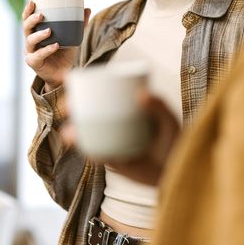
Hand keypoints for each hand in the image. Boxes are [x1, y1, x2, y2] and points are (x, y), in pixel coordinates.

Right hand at [22, 0, 90, 89]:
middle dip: (31, 20)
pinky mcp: (34, 63)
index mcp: (35, 32)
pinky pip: (38, 55)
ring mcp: (30, 53)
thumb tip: (87, 9)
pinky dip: (47, 49)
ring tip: (49, 30)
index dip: (28, 10)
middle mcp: (30, 42)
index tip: (33, 1)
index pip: (27, 19)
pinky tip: (55, 45)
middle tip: (41, 16)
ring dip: (39, 34)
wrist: (63, 74)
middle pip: (26, 28)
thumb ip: (78, 25)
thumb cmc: (64, 54)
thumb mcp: (72, 38)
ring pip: (30, 41)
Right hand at [61, 91, 180, 185]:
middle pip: (84, 112)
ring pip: (85, 135)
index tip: (64, 76)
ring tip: (69, 134)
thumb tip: (142, 94)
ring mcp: (110, 142)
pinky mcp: (113, 162)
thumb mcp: (169, 120)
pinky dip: (90, 153)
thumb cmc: (175, 140)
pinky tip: (88, 152)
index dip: (77, 84)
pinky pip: (97, 156)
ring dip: (72, 133)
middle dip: (70, 107)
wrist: (179, 169)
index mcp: (120, 106)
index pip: (96, 92)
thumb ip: (159, 106)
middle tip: (68, 107)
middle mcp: (112, 123)